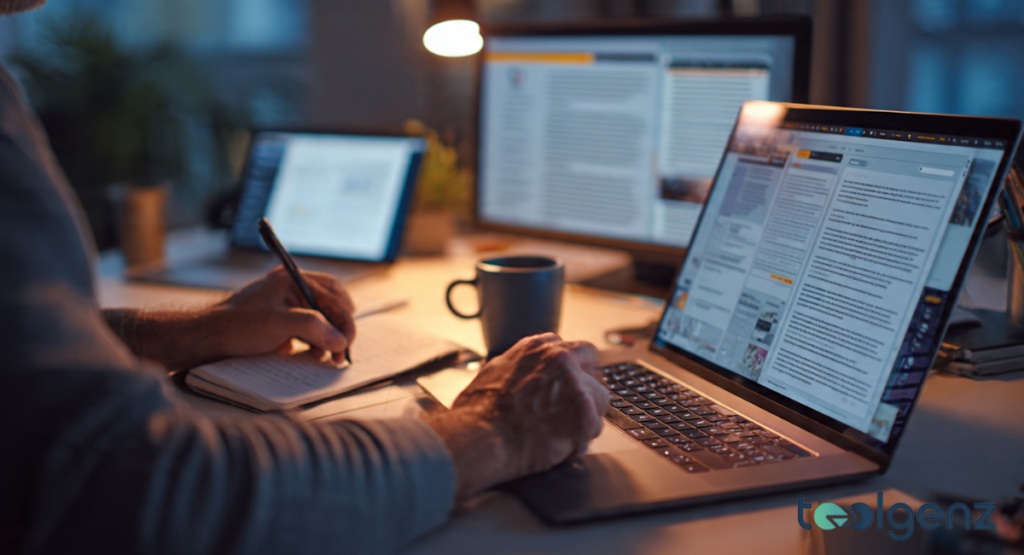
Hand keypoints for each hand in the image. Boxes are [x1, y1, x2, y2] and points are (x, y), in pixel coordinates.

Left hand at [210, 267, 356, 363]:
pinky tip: (314, 355)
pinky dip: (316, 343)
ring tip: (328, 357)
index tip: (346, 342)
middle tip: (342, 348)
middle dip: (340, 327)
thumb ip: (313, 327)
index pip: (332, 296)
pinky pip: (310, 330)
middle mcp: (293, 289)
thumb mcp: (278, 323)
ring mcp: (288, 305)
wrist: (210, 340)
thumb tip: (340, 340)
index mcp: (293, 279)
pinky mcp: (283, 323)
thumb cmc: (238, 326)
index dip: (344, 320)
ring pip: (322, 318)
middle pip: (331, 304)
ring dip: (329, 337)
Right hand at [424, 333, 608, 500]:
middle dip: (585, 381)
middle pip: (591, 362)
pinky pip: (596, 427)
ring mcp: (575, 384)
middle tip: (573, 405)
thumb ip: (521, 367)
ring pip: (599, 397)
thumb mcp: (495, 371)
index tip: (564, 384)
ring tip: (559, 431)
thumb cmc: (477, 413)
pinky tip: (560, 444)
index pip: (569, 349)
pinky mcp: (584, 413)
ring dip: (585, 413)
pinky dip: (581, 439)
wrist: (479, 437)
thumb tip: (526, 375)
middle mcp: (560, 358)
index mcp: (537, 347)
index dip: (569, 369)